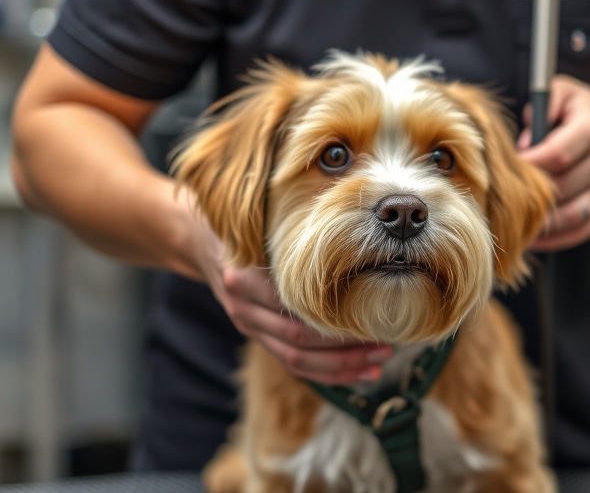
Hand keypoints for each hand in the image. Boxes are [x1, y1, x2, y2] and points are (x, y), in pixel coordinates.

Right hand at [182, 192, 391, 385]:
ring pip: (296, 360)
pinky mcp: (256, 335)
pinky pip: (292, 361)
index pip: (294, 312)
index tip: (373, 319)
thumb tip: (354, 234)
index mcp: (244, 279)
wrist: (199, 239)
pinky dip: (326, 371)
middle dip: (345, 351)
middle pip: (298, 342)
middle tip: (385, 347)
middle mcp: (243, 307)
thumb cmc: (243, 223)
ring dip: (340, 367)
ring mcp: (248, 325)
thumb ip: (292, 237)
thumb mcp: (261, 222)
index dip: (334, 324)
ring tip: (378, 364)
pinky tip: (358, 371)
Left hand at [518, 75, 589, 250]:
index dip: (529, 166)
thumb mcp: (563, 91)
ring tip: (511, 224)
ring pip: (571, 215)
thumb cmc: (582, 112)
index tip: (506, 169)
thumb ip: (542, 105)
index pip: (557, 155)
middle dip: (529, 194)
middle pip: (561, 188)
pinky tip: (532, 237)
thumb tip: (524, 143)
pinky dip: (555, 239)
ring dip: (541, 223)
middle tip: (500, 198)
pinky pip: (581, 230)